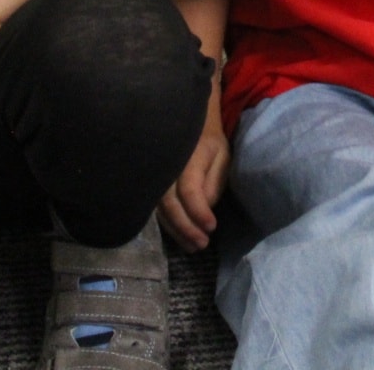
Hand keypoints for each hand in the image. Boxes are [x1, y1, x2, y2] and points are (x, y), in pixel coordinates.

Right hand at [159, 109, 229, 251]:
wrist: (187, 126)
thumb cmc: (209, 144)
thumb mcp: (221, 157)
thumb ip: (213, 183)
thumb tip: (204, 210)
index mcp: (187, 155)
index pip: (188, 188)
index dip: (198, 211)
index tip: (211, 227)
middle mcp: (165, 166)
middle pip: (170, 203)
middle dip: (186, 227)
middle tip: (202, 244)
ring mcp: (155, 176)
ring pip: (161, 210)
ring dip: (177, 231)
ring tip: (193, 246)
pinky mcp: (152, 186)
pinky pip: (157, 209)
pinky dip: (169, 225)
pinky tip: (181, 237)